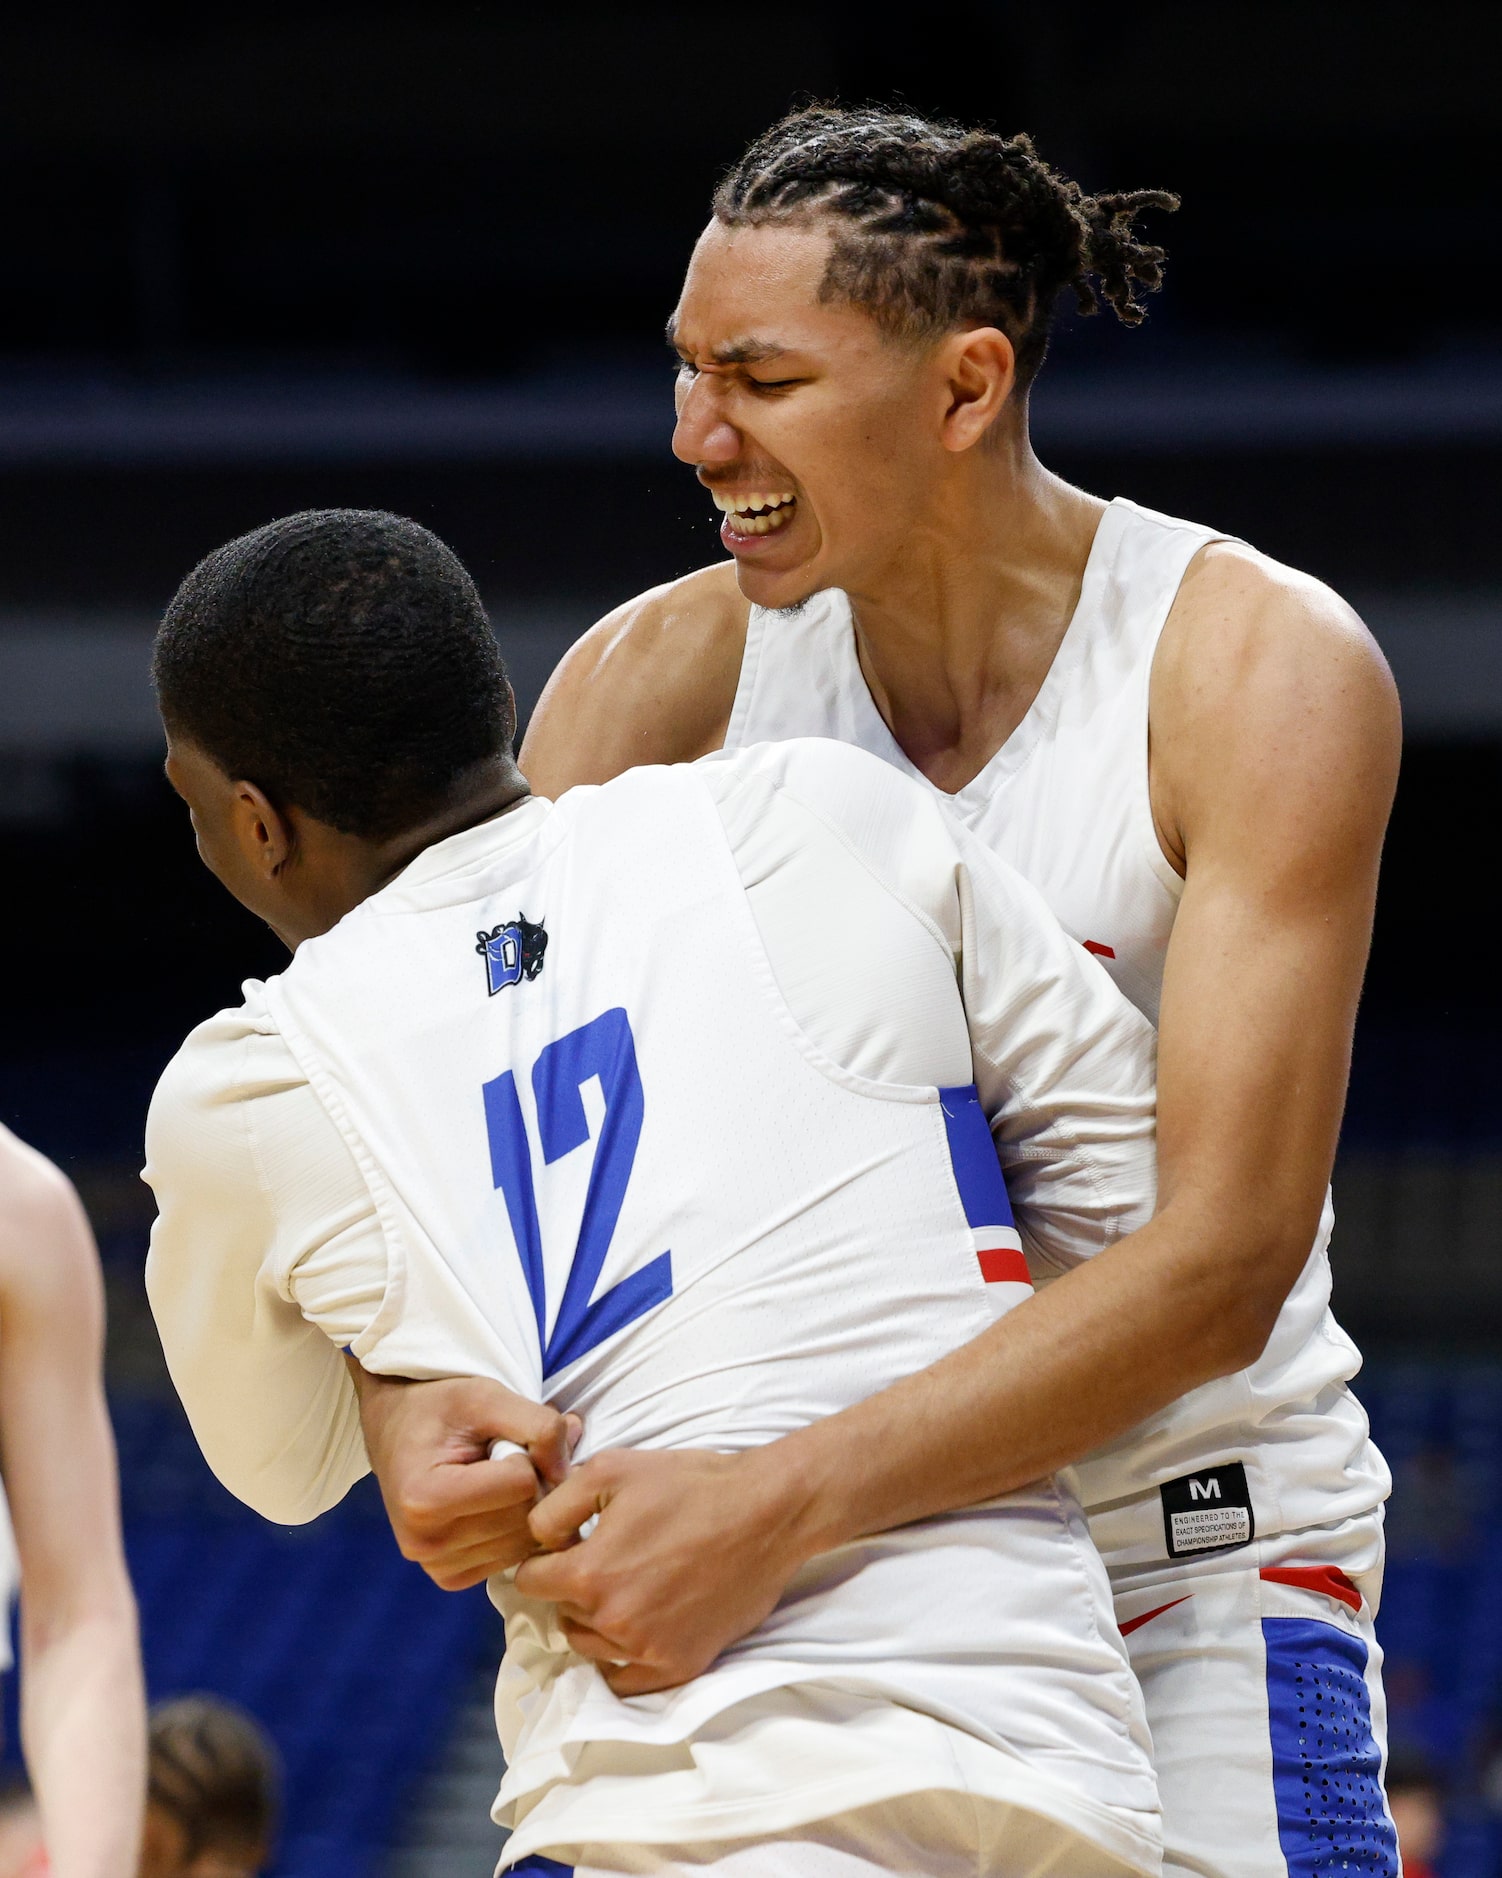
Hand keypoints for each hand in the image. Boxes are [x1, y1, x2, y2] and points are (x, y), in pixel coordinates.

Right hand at [351, 1369, 579, 1588]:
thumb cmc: (440, 1410)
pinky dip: (517, 1529)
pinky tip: (498, 1503)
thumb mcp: (487, 1396)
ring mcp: (437, 1567)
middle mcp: (426, 1544)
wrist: (397, 1431)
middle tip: (515, 1454)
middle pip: (524, 1517)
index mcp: (425, 1499)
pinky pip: (512, 1559)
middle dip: (535, 1481)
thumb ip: (537, 1424)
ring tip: (504, 1476)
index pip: (521, 1484)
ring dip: (529, 1506)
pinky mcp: (450, 1578)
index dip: (528, 1453)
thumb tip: (570, 1470)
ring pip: (525, 1542)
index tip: (505, 1436)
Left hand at [513, 1446, 814, 1694]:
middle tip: (607, 1559)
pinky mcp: (680, 1666)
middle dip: (573, 1588)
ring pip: (589, 1647)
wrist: (766, 1513)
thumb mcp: (611, 1469)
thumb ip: (556, 1505)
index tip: (566, 1545)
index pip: (530, 1581)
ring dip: (596, 1621)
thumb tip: (536, 1538)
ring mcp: (647, 1650)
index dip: (544, 1557)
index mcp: (590, 1574)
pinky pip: (624, 1680)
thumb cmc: (690, 1484)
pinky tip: (638, 1624)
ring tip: (627, 1586)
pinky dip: (621, 1657)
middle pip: (560, 1614)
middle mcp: (613, 1621)